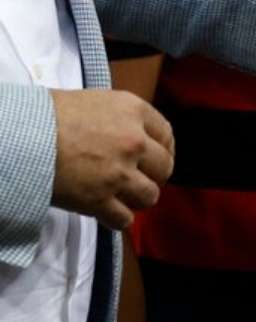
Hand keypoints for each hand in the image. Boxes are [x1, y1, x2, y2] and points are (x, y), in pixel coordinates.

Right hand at [51, 89, 174, 230]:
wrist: (22, 135)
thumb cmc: (51, 114)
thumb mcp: (96, 102)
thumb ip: (121, 119)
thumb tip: (132, 135)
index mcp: (134, 111)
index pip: (166, 134)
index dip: (164, 149)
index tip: (156, 158)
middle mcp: (134, 142)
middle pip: (164, 167)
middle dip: (153, 175)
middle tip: (138, 178)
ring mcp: (119, 173)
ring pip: (149, 196)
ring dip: (138, 199)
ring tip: (123, 196)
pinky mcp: (100, 200)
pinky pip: (124, 220)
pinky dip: (117, 219)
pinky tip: (107, 211)